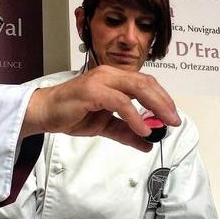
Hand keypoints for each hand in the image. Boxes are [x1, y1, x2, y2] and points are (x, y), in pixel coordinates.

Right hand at [22, 65, 180, 150]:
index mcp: (114, 79)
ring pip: (136, 88)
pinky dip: (133, 115)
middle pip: (145, 83)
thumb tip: (147, 144)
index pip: (145, 83)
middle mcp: (110, 74)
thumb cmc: (72, 114)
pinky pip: (119, 102)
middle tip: (175, 121)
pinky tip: (142, 129)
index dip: (162, 98)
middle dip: (164, 102)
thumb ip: (126, 132)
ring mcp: (101, 80)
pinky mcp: (92, 91)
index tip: (172, 116)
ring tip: (165, 124)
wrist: (45, 113)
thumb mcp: (105, 126)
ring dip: (155, 105)